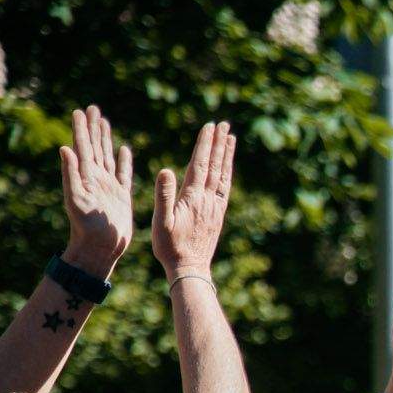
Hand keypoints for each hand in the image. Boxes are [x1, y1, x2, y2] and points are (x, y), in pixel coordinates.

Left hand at [59, 106, 133, 277]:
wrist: (100, 247)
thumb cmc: (87, 227)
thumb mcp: (76, 199)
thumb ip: (70, 174)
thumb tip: (65, 149)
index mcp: (85, 176)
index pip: (83, 147)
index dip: (81, 129)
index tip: (80, 111)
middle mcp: (95, 178)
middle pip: (94, 147)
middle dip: (93, 128)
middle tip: (92, 108)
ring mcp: (108, 186)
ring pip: (107, 156)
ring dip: (105, 139)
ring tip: (104, 122)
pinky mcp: (121, 196)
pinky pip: (123, 173)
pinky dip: (124, 161)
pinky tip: (124, 150)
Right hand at [151, 122, 235, 277]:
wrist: (190, 268)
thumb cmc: (170, 246)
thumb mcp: (162, 221)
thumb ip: (164, 195)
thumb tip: (166, 170)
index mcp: (193, 197)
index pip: (200, 163)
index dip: (205, 144)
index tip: (209, 126)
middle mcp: (208, 199)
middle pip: (215, 165)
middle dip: (218, 143)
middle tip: (223, 124)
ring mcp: (216, 207)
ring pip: (223, 175)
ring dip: (226, 155)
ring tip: (230, 138)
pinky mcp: (218, 215)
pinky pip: (225, 188)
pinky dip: (227, 173)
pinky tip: (227, 168)